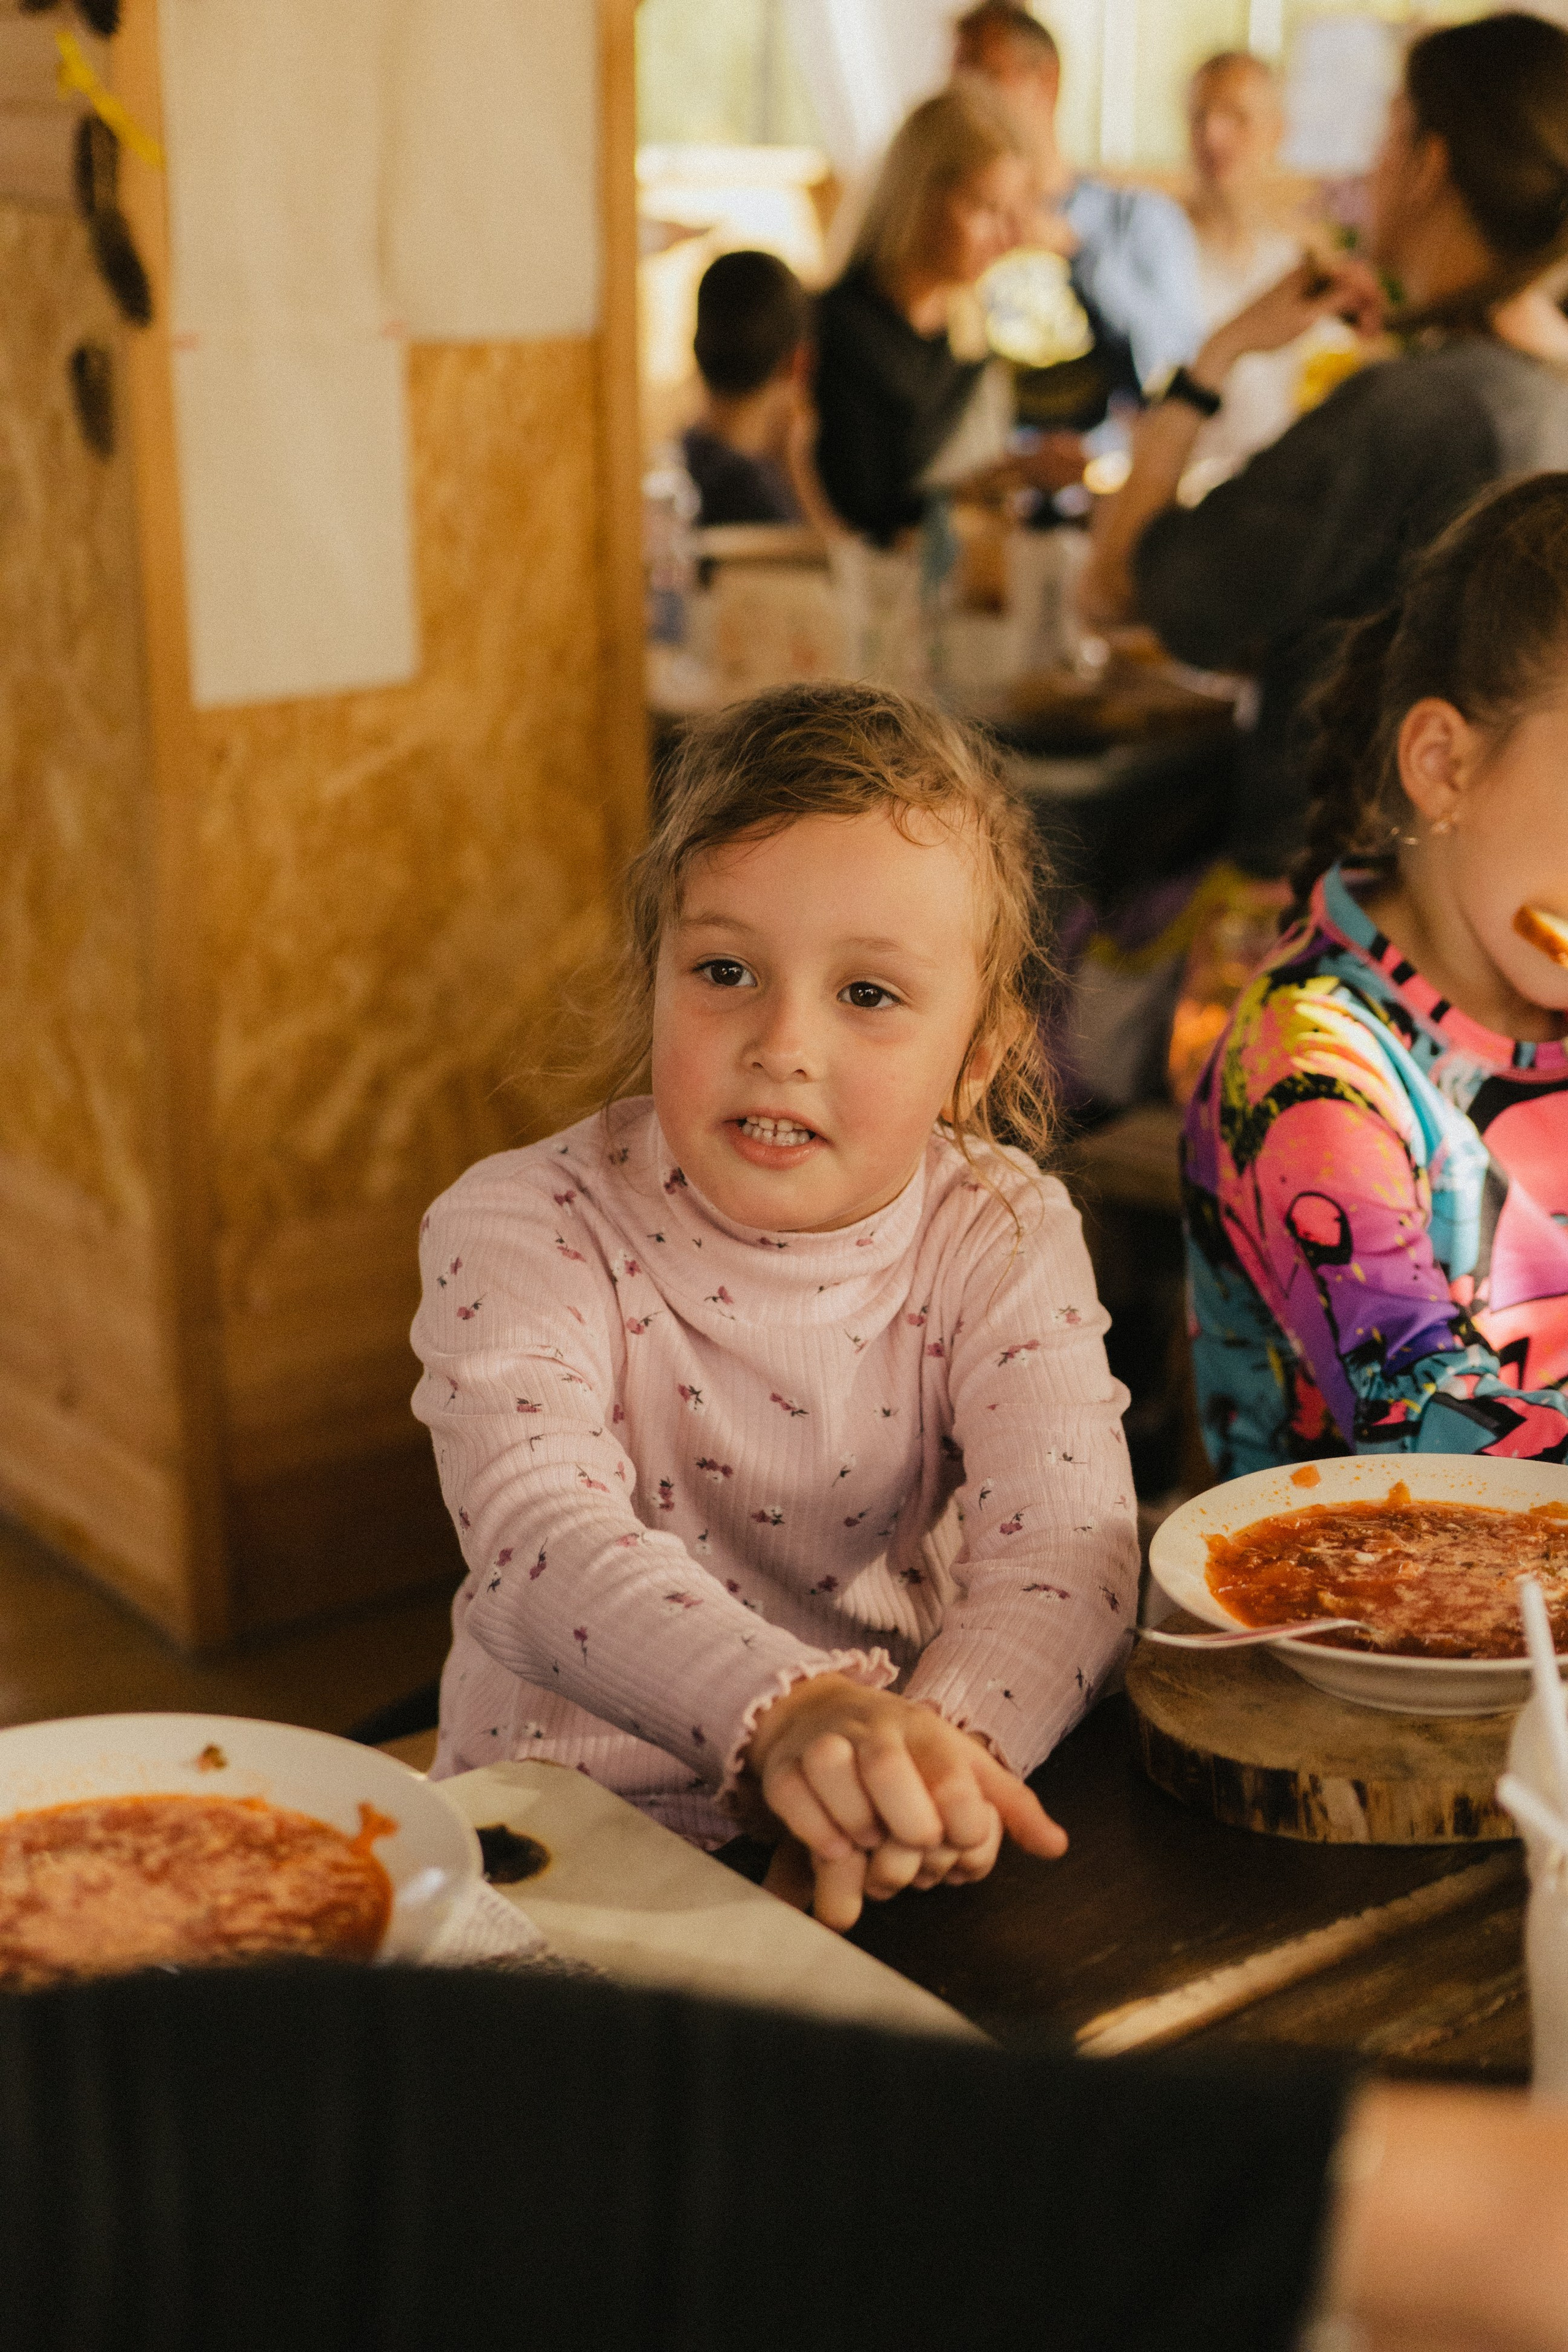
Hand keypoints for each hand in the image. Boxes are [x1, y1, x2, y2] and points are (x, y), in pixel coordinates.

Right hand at [744, 1674, 1065, 1931]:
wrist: (822, 1713)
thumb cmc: (906, 1754)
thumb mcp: (962, 1769)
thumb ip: (1009, 1808)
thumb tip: (1057, 1846)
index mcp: (927, 1731)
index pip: (948, 1767)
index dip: (961, 1815)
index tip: (963, 1841)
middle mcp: (874, 1729)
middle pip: (886, 1765)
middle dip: (906, 1821)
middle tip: (916, 1846)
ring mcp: (825, 1744)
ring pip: (832, 1770)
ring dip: (856, 1822)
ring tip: (871, 1842)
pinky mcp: (784, 1769)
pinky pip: (791, 1795)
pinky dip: (815, 1829)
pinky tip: (838, 1848)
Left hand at [1194, 252, 1383, 384]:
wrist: (1235, 339)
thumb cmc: (1265, 329)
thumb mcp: (1304, 318)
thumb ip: (1334, 302)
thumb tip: (1362, 290)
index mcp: (1310, 269)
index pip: (1352, 271)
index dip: (1370, 290)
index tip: (1381, 310)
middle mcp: (1311, 272)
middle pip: (1351, 283)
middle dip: (1367, 305)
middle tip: (1376, 332)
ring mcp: (1309, 286)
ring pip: (1344, 295)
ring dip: (1359, 314)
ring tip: (1368, 337)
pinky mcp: (1305, 300)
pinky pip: (1333, 304)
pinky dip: (1345, 317)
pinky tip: (1357, 333)